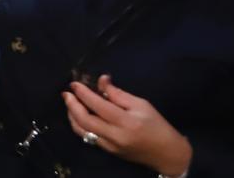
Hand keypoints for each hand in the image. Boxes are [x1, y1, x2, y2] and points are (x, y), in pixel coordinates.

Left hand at [62, 75, 191, 175]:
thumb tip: (101, 80)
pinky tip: (78, 116)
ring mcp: (110, 146)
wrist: (166, 154)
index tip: (74, 84)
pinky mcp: (107, 151)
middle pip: (85, 120)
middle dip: (72, 105)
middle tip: (66, 93)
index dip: (83, 93)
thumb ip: (118, 94)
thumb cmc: (157, 125)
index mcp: (126, 121)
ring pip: (82, 131)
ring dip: (72, 116)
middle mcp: (115, 135)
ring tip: (70, 103)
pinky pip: (87, 137)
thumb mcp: (141, 104)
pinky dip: (80, 125)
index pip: (98, 105)